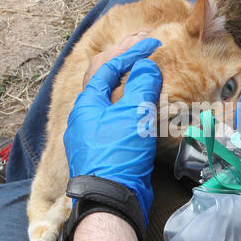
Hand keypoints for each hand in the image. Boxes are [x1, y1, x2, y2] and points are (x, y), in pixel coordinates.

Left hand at [64, 38, 162, 223]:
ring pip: (113, 99)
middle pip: (105, 79)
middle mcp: (87, 116)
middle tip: (145, 45)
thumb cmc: (119, 152)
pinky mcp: (108, 147)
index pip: (107, 67)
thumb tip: (147, 66)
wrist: (113, 197)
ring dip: (129, 81)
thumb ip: (142, 85)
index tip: (152, 43)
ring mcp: (96, 133)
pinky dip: (132, 104)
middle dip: (125, 60)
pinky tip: (144, 103)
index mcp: (88, 104)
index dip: (130, 51)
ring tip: (144, 68)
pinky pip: (120, 117)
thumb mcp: (133, 114)